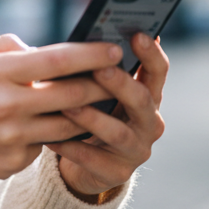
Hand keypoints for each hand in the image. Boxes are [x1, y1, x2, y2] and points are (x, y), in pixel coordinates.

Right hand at [0, 35, 124, 185]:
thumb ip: (7, 47)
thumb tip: (44, 50)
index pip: (56, 60)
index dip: (90, 55)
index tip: (113, 50)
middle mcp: (6, 106)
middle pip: (72, 95)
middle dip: (102, 85)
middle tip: (118, 77)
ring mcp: (11, 138)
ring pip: (68, 125)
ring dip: (88, 114)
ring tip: (98, 102)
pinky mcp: (13, 162)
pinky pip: (44, 146)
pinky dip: (51, 135)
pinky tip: (51, 128)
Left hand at [46, 33, 168, 199]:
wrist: (88, 165)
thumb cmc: (93, 116)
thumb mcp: (101, 94)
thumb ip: (100, 71)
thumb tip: (86, 39)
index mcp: (148, 97)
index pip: (157, 72)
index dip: (151, 53)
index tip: (137, 34)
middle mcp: (149, 123)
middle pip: (142, 100)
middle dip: (121, 83)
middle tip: (100, 68)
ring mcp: (137, 150)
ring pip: (118, 132)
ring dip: (93, 117)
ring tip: (66, 105)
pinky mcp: (118, 173)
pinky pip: (93, 160)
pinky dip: (71, 147)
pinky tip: (50, 138)